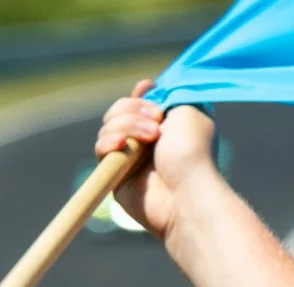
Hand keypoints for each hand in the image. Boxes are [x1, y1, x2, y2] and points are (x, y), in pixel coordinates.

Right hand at [94, 80, 221, 238]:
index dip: (141, 94)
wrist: (186, 192)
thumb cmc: (193, 151)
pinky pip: (101, 148)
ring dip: (127, 124)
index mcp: (166, 123)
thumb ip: (168, 92)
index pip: (142, 100)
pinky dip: (107, 141)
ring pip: (109, 125)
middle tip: (157, 121)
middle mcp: (148, 139)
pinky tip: (119, 145)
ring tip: (150, 138)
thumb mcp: (189, 108)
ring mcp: (130, 157)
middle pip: (120, 109)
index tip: (147, 90)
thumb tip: (146, 87)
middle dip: (134, 109)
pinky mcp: (115, 174)